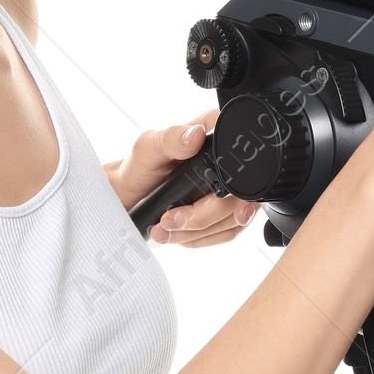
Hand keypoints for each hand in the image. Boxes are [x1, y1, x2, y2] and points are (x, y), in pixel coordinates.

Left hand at [103, 110, 259, 246]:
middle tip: (171, 219)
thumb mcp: (148, 148)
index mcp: (218, 135)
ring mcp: (231, 190)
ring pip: (234, 219)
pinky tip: (177, 233)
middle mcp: (230, 162)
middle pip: (239, 197)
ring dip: (198, 232)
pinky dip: (200, 239)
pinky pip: (226, 232)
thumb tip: (195, 135)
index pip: (245, 158)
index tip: (213, 200)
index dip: (236, 184)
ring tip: (167, 229)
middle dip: (204, 217)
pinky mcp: (226, 212)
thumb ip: (170, 138)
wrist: (129, 196)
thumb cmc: (140, 168)